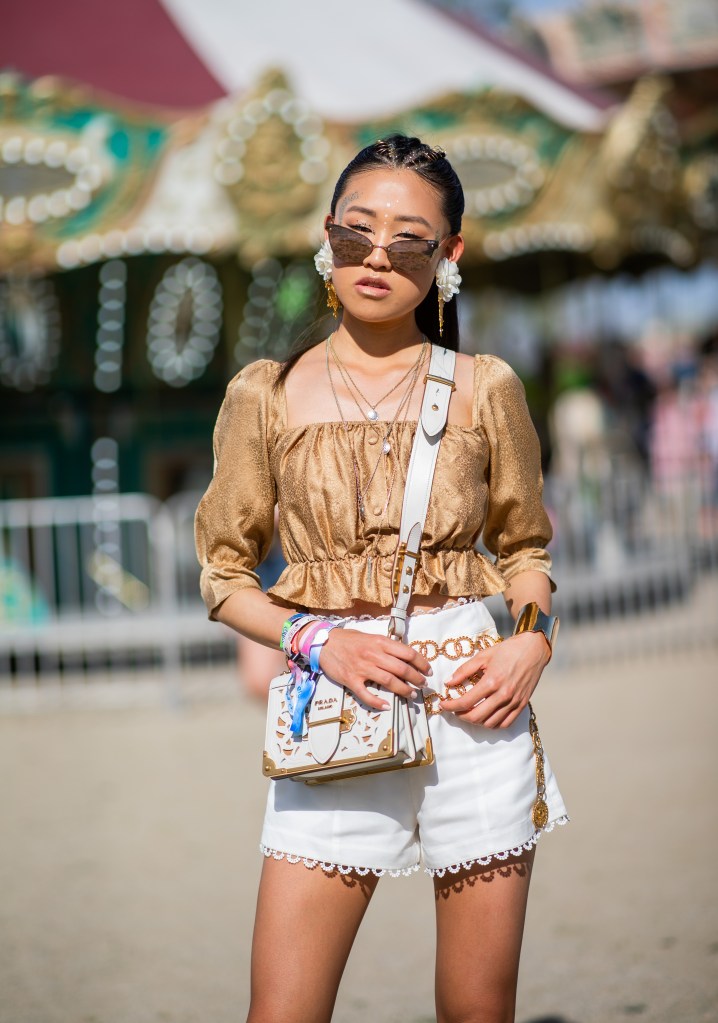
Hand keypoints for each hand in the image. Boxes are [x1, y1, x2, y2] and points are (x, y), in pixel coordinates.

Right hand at [317, 628, 431, 710]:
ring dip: (404, 690)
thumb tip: (404, 656)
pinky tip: (387, 706)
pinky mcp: (351, 680)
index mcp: (380, 642)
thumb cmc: (348, 639)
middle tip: (422, 684)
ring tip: (412, 694)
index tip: (428, 670)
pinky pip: (366, 694)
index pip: (407, 653)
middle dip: (416, 678)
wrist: (324, 643)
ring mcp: (362, 668)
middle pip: (402, 669)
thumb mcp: (370, 637)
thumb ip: (385, 646)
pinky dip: (377, 702)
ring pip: (389, 681)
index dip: (421, 663)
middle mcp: (373, 655)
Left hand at [439, 631, 549, 727]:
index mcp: (491, 681)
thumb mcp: (483, 655)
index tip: (443, 705)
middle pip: (476, 717)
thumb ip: (464, 670)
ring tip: (469, 713)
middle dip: (460, 716)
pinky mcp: (522, 704)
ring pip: (490, 723)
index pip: (466, 702)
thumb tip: (449, 682)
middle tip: (454, 710)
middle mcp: (503, 694)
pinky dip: (493, 724)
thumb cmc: (508, 650)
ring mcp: (514, 701)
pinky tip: (486, 717)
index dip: (451, 706)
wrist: (534, 649)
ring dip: (476, 721)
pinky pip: (505, 723)